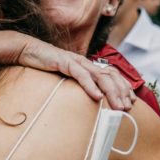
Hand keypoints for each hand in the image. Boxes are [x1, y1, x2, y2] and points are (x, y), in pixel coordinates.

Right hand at [17, 40, 133, 110]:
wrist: (28, 50)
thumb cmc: (46, 66)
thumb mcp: (65, 78)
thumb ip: (77, 85)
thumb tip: (88, 100)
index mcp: (88, 66)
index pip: (112, 75)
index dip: (124, 87)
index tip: (131, 102)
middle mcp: (85, 63)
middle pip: (110, 76)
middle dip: (122, 92)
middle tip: (127, 108)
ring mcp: (76, 61)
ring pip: (100, 76)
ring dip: (111, 92)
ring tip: (118, 106)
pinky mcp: (64, 62)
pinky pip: (80, 74)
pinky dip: (90, 85)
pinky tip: (97, 96)